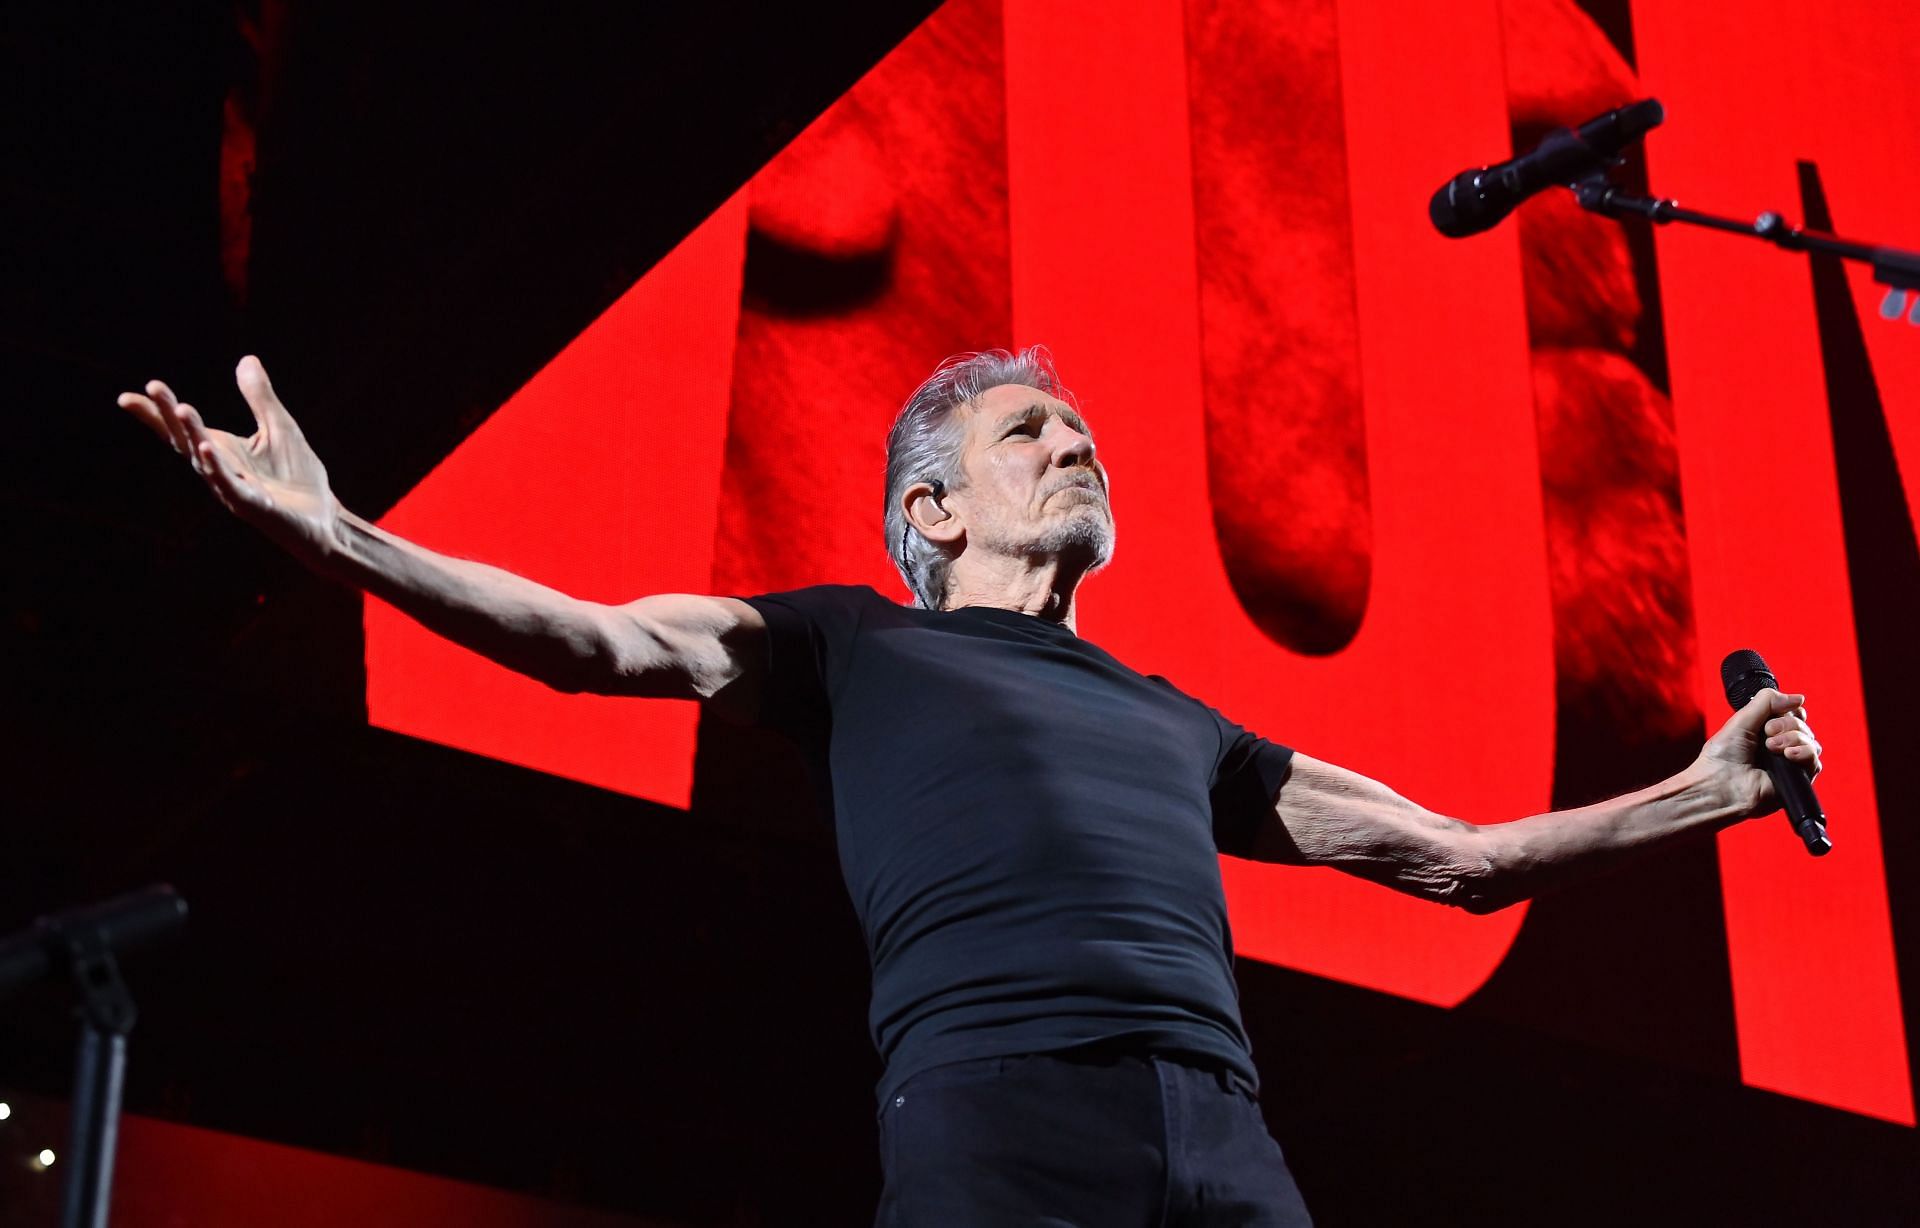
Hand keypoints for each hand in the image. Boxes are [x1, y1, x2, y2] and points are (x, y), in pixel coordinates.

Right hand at [119, 356, 342, 565]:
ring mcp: (234, 488)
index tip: (128, 396)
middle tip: (154, 387)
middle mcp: (220, 469)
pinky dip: (218, 469)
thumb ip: (260, 397)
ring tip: (183, 409)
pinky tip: (208, 449)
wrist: (323, 518)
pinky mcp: (254, 505)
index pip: (183, 430)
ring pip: (207, 460)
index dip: (156, 414)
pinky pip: (231, 485)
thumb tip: (246, 359)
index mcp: (222, 450)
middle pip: (187, 440)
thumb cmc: (298, 477)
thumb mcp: (280, 427)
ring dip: (194, 435)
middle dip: (169, 415)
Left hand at [1696, 687, 1822, 817]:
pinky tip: (1788, 755)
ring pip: (1811, 742)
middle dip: (1787, 724)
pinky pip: (1814, 761)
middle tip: (1766, 734)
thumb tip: (1799, 698)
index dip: (1789, 710)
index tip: (1771, 717)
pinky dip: (1804, 753)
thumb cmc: (1722, 756)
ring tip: (1771, 747)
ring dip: (1793, 738)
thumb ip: (1767, 702)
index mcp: (1766, 732)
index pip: (1793, 714)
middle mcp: (1780, 747)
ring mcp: (1790, 763)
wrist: (1719, 785)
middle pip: (1803, 726)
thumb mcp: (1741, 720)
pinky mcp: (1797, 780)